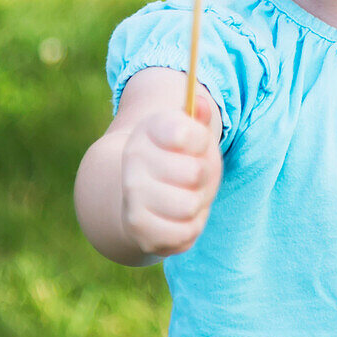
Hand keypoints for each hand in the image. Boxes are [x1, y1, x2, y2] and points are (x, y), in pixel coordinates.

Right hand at [119, 95, 222, 257]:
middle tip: (194, 176)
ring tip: (187, 195)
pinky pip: (184, 233)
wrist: (144, 197)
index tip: (196, 144)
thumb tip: (200, 103)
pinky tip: (179, 217)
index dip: (201, 141)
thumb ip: (199, 118)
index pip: (185, 133)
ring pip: (190, 205)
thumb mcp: (192, 134)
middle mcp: (133, 161)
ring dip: (198, 203)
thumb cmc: (179, 159)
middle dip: (203, 177)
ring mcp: (133, 196)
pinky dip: (191, 226)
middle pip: (195, 173)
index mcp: (148, 129)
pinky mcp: (139, 230)